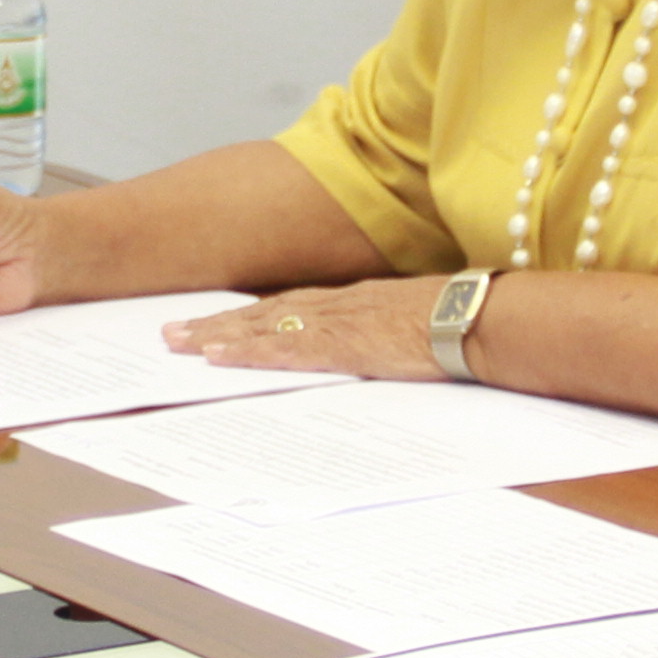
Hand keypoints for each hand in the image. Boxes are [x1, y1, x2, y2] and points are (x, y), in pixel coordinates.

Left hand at [162, 280, 441, 380]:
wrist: (484, 319)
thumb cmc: (466, 323)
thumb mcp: (422, 325)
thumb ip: (395, 334)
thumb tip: (388, 348)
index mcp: (360, 301)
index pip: (294, 307)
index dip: (253, 315)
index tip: (221, 322)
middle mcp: (340, 305)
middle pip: (266, 311)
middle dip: (219, 321)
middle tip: (173, 332)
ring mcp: (338, 322)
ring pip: (264, 325)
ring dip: (218, 333)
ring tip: (179, 343)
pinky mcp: (341, 345)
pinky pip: (283, 347)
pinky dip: (248, 350)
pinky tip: (218, 356)